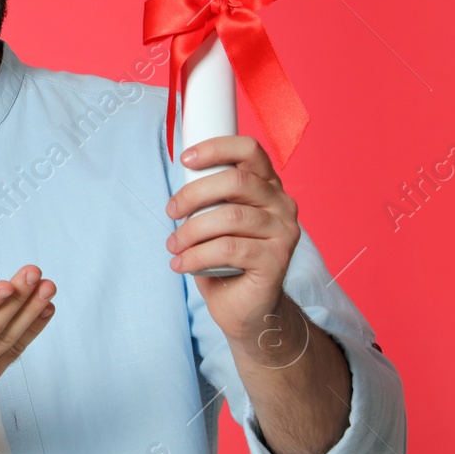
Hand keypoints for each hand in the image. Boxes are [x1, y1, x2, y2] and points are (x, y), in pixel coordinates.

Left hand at [165, 135, 300, 344]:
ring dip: (191, 231)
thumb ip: (208, 194)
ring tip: (174, 246)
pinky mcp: (277, 259)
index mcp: (267, 185)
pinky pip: (230, 249)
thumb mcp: (213, 218)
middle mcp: (282, 204)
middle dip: (193, 194)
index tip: (186, 159)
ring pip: (230, 217)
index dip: (216, 148)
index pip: (249, 150)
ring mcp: (284, 232)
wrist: (244, 305)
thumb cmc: (223, 257)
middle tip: (171, 212)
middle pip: (235, 181)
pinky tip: (181, 264)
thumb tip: (181, 170)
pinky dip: (197, 255)